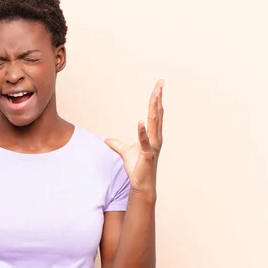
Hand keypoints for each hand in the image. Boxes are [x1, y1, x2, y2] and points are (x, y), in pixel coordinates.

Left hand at [105, 80, 163, 194]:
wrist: (141, 184)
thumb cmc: (137, 168)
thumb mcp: (124, 152)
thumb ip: (117, 144)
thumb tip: (106, 139)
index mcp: (152, 135)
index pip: (155, 114)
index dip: (156, 100)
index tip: (158, 87)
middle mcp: (156, 138)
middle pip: (157, 114)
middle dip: (158, 98)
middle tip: (160, 83)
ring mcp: (153, 146)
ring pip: (154, 124)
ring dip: (154, 109)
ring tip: (155, 95)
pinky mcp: (147, 155)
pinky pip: (145, 142)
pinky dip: (142, 132)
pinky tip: (140, 122)